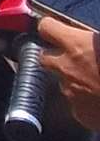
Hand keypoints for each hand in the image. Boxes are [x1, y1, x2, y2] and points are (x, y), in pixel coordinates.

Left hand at [35, 13, 99, 129]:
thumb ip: (95, 39)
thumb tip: (93, 38)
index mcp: (76, 45)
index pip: (46, 27)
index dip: (51, 27)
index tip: (55, 27)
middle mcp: (67, 68)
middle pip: (44, 57)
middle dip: (55, 56)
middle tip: (73, 56)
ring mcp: (71, 92)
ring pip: (62, 82)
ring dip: (73, 79)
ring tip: (94, 80)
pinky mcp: (79, 113)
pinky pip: (76, 103)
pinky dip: (84, 100)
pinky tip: (99, 98)